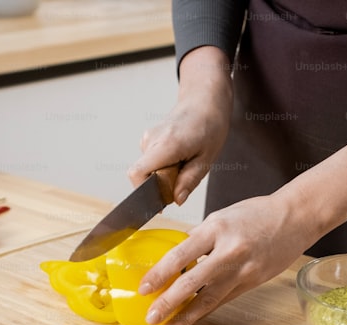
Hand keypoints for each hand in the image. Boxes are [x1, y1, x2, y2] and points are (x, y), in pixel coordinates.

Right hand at [128, 46, 232, 204]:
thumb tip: (176, 200)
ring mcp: (148, 137)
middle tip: (184, 174)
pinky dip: (163, 166)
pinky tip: (179, 157)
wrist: (204, 102)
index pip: (137, 173)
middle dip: (160, 184)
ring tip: (184, 162)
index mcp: (166, 144)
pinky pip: (151, 162)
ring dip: (164, 175)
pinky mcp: (149, 139)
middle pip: (143, 174)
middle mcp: (152, 139)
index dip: (143, 191)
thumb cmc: (210, 127)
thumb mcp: (206, 159)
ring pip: (147, 169)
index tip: (160, 200)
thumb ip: (189, 181)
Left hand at [140, 193, 319, 324]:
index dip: (160, 274)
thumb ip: (201, 237)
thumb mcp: (222, 216)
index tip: (144, 288)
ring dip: (186, 317)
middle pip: (192, 283)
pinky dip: (205, 311)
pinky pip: (223, 300)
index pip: (181, 255)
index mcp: (216, 229)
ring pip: (209, 299)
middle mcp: (229, 252)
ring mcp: (243, 271)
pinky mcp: (252, 283)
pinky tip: (191, 320)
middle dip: (168, 303)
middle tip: (151, 317)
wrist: (295, 218)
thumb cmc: (258, 213)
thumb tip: (179, 257)